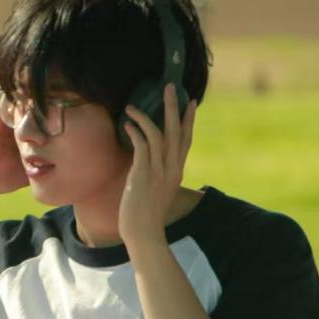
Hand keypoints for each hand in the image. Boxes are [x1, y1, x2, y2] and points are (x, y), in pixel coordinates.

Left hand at [118, 83, 196, 247]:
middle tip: (170, 87)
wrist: (143, 232)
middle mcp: (172, 168)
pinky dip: (135, 131)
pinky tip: (127, 124)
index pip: (186, 140)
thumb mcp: (155, 190)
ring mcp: (159, 170)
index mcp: (177, 171)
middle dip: (173, 107)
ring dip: (147, 115)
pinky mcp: (144, 173)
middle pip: (176, 130)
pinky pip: (142, 145)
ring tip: (132, 105)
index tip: (190, 103)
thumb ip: (155, 174)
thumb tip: (144, 162)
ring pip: (158, 133)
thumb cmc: (145, 215)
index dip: (188, 120)